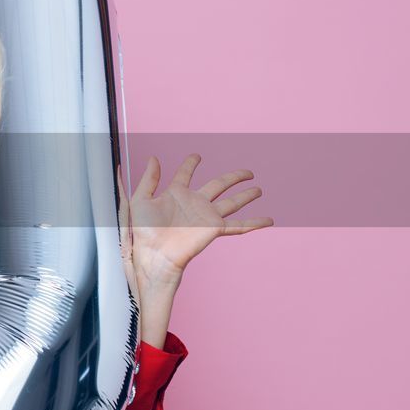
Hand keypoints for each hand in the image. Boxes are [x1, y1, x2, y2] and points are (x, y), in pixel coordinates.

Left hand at [118, 153, 272, 291]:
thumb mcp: (140, 199)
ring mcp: (206, 216)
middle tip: (248, 172)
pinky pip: (239, 225)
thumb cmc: (143, 231)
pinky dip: (255, 223)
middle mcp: (194, 203)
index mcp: (176, 194)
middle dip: (233, 177)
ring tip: (259, 189)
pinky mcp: (215, 228)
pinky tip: (268, 220)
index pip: (185, 174)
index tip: (196, 156)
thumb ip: (149, 178)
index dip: (190, 164)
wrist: (153, 253)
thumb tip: (153, 158)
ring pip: (232, 202)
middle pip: (218, 184)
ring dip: (246, 195)